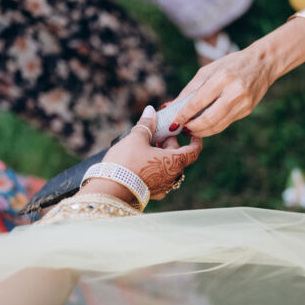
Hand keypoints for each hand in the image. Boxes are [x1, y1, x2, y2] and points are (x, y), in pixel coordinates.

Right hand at [80, 106, 202, 201]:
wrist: (109, 189)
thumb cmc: (126, 162)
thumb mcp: (136, 138)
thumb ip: (146, 124)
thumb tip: (150, 110)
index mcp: (175, 162)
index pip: (194, 151)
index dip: (195, 140)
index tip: (191, 132)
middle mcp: (172, 177)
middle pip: (178, 156)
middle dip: (169, 143)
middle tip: (157, 133)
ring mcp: (162, 187)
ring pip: (167, 167)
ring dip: (161, 155)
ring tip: (146, 145)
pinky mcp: (151, 193)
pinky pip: (158, 178)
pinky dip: (154, 168)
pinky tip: (141, 162)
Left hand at [171, 43, 273, 136]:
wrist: (263, 63)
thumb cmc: (230, 64)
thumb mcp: (209, 70)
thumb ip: (190, 89)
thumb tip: (171, 106)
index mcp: (222, 77)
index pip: (198, 101)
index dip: (183, 115)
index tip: (173, 123)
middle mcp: (235, 91)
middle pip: (209, 119)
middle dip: (192, 127)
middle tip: (181, 129)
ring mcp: (243, 103)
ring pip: (218, 125)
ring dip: (201, 131)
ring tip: (190, 129)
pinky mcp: (248, 110)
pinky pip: (226, 123)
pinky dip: (212, 127)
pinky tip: (203, 126)